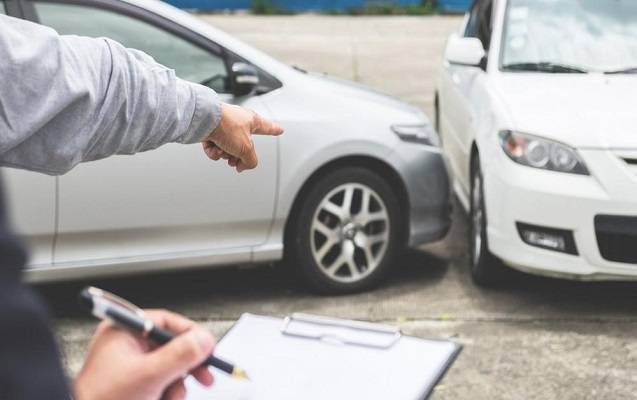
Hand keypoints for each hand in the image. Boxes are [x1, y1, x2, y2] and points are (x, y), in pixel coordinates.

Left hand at [74, 310, 215, 399]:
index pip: (165, 322)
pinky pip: (160, 384)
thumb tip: (205, 339)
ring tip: (170, 398)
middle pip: (170, 346)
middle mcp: (126, 345)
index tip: (208, 348)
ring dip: (176, 386)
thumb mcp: (149, 374)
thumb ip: (180, 354)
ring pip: (168, 368)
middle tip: (205, 375)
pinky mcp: (131, 386)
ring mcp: (128, 367)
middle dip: (186, 366)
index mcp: (123, 331)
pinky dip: (166, 394)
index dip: (190, 335)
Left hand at [202, 104, 282, 171]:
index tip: (280, 130)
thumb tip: (243, 166)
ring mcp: (224, 126)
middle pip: (243, 146)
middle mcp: (239, 122)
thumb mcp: (246, 148)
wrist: (203, 120)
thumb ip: (251, 161)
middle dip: (238, 156)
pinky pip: (216, 146)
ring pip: (228, 148)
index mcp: (252, 121)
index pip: (267, 127)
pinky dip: (214, 150)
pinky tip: (213, 147)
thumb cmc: (226, 125)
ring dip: (225, 153)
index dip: (274, 130)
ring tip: (222, 150)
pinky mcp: (211, 130)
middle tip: (234, 161)